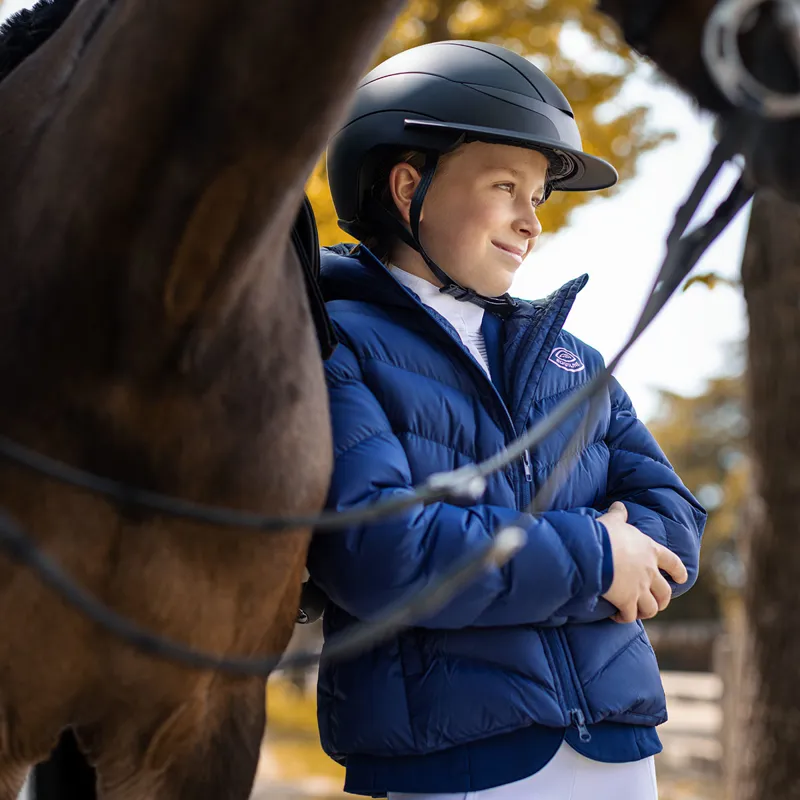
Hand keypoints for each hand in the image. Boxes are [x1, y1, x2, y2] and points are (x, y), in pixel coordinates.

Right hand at [598, 502, 687, 623]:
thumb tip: (618, 505)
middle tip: (656, 603)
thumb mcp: (613, 521)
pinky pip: (630, 616)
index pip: (672, 562)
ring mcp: (640, 589)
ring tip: (637, 612)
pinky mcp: (627, 601)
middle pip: (664, 592)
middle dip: (662, 600)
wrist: (594, 553)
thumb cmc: (605, 534)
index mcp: (651, 551)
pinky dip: (625, 618)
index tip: (681, 579)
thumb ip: (618, 514)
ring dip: (645, 611)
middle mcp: (650, 572)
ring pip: (651, 608)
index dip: (678, 571)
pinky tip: (618, 616)